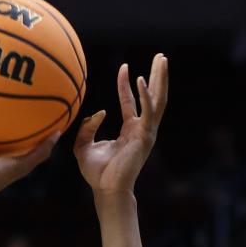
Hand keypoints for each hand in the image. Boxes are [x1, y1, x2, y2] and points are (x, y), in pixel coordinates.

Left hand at [74, 54, 167, 195]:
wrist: (106, 189)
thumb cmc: (97, 173)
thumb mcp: (83, 146)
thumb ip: (86, 128)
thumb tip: (98, 112)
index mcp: (130, 130)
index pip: (130, 101)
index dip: (125, 84)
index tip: (123, 67)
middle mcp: (141, 129)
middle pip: (153, 96)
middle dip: (157, 76)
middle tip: (160, 57)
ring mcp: (146, 132)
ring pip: (158, 99)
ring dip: (160, 79)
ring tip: (162, 59)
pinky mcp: (145, 136)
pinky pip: (148, 111)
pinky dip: (145, 95)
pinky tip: (141, 79)